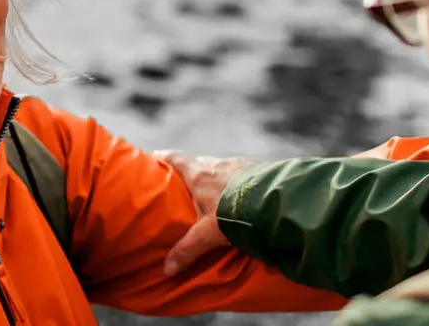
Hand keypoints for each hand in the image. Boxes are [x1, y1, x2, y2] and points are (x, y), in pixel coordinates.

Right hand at [154, 150, 259, 275]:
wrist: (274, 200)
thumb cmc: (235, 212)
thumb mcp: (208, 234)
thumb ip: (188, 249)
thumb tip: (167, 270)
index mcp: (199, 174)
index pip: (175, 158)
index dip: (163, 157)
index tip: (154, 158)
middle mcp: (217, 163)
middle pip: (197, 163)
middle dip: (190, 172)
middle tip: (183, 184)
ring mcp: (239, 164)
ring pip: (221, 168)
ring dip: (215, 177)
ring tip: (213, 192)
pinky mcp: (258, 168)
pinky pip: (242, 172)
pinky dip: (237, 181)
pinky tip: (241, 194)